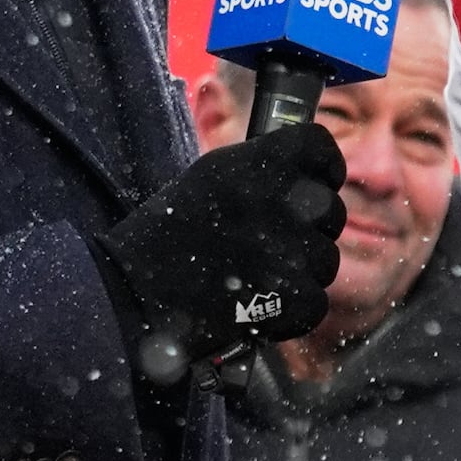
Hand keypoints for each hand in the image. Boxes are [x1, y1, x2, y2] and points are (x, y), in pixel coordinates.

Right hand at [97, 122, 344, 373]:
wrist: (130, 295)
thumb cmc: (163, 238)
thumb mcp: (210, 179)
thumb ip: (261, 170)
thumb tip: (305, 172)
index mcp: (257, 163)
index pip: (319, 147)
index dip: (323, 167)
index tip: (316, 181)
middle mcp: (279, 201)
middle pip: (330, 208)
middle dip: (310, 229)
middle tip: (274, 245)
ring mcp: (289, 252)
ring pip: (324, 259)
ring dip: (299, 273)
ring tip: (254, 279)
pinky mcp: (292, 299)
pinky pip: (315, 301)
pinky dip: (291, 312)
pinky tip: (256, 308)